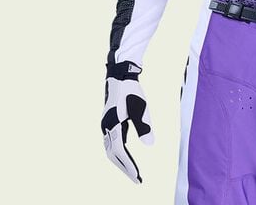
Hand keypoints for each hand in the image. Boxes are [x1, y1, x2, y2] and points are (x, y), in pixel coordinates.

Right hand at [101, 61, 154, 182]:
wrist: (120, 75)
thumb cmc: (131, 90)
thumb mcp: (140, 107)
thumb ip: (144, 126)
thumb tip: (150, 145)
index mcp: (112, 125)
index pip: (119, 152)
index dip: (128, 165)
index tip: (138, 177)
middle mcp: (106, 127)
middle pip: (113, 154)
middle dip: (125, 168)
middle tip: (137, 179)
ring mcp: (106, 125)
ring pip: (111, 149)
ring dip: (121, 161)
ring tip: (133, 171)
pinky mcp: (109, 122)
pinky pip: (113, 142)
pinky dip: (120, 152)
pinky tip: (128, 156)